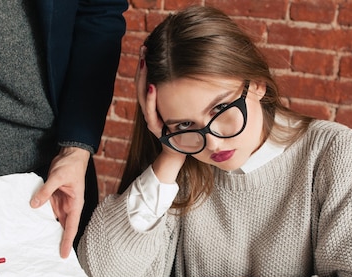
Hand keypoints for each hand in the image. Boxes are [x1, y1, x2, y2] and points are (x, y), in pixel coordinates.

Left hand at [30, 146, 89, 258]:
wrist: (71, 155)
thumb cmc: (71, 166)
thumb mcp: (57, 177)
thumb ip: (46, 191)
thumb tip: (34, 204)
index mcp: (75, 204)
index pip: (72, 227)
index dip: (67, 241)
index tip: (64, 255)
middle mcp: (69, 207)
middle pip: (64, 228)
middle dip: (59, 241)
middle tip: (52, 256)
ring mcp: (62, 203)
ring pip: (56, 221)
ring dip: (50, 232)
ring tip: (43, 245)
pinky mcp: (54, 198)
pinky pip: (48, 211)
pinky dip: (43, 218)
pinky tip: (35, 225)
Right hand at [135, 46, 185, 182]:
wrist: (182, 154)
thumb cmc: (189, 130)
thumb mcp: (190, 107)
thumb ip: (194, 92)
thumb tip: (208, 69)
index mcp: (159, 103)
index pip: (150, 79)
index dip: (149, 64)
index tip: (150, 46)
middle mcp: (153, 109)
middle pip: (143, 85)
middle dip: (143, 67)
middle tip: (144, 49)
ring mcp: (153, 118)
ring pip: (143, 96)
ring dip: (144, 79)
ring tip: (145, 62)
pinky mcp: (156, 128)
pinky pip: (150, 113)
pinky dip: (151, 99)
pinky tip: (153, 86)